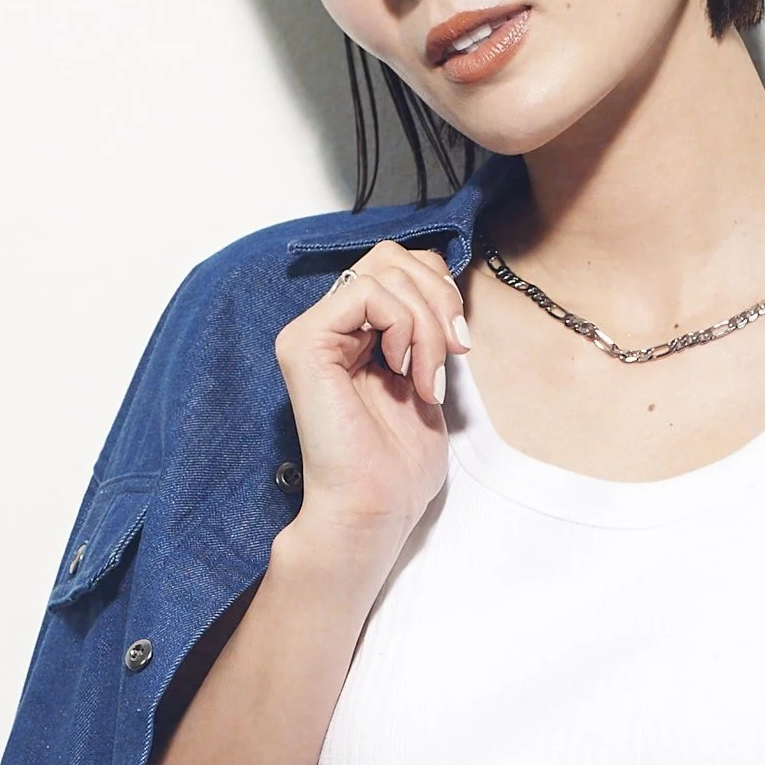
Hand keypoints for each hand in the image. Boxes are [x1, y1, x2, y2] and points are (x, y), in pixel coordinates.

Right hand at [274, 243, 466, 558]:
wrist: (375, 507)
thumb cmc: (398, 463)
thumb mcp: (428, 376)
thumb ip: (428, 328)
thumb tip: (447, 285)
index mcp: (358, 334)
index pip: (400, 266)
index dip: (440, 289)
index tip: (460, 344)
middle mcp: (331, 326)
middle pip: (392, 256)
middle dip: (438, 298)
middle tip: (453, 352)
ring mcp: (314, 332)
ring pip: (385, 271)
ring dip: (426, 323)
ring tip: (427, 376)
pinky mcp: (304, 342)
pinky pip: (366, 292)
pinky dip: (402, 325)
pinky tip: (402, 369)